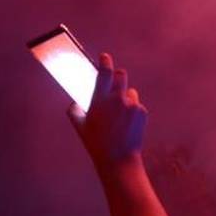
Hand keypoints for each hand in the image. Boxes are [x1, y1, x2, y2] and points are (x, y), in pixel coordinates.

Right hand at [68, 52, 147, 167]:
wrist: (118, 158)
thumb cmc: (96, 143)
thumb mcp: (80, 127)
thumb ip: (74, 111)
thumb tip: (74, 103)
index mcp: (100, 100)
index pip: (104, 73)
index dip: (105, 62)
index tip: (105, 57)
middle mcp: (117, 98)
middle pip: (121, 75)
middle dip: (117, 76)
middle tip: (114, 82)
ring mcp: (131, 104)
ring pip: (130, 92)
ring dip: (125, 97)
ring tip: (119, 114)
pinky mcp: (142, 111)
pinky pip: (136, 105)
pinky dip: (132, 110)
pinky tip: (127, 124)